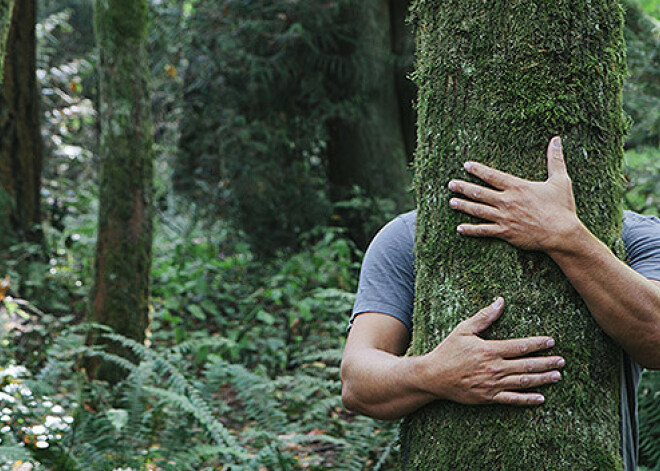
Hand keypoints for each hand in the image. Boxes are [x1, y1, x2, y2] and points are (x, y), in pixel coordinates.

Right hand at [419, 298, 564, 405]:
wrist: (433, 376)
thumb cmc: (448, 351)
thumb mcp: (463, 329)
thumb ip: (484, 317)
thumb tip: (500, 301)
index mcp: (489, 350)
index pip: (520, 346)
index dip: (538, 344)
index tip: (551, 341)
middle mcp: (494, 368)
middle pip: (527, 365)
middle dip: (546, 362)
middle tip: (562, 360)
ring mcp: (492, 384)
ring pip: (523, 382)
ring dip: (542, 379)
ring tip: (557, 376)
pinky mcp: (488, 397)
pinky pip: (512, 400)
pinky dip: (528, 399)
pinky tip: (541, 398)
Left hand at [448, 136, 582, 251]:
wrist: (562, 234)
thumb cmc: (562, 207)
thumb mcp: (560, 180)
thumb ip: (555, 159)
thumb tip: (557, 139)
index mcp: (517, 187)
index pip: (492, 176)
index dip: (477, 170)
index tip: (466, 165)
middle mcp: (507, 201)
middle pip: (480, 192)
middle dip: (463, 187)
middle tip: (451, 184)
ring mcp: (504, 217)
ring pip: (478, 210)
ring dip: (463, 206)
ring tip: (451, 202)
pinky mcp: (505, 232)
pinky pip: (484, 231)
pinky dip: (471, 230)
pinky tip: (460, 228)